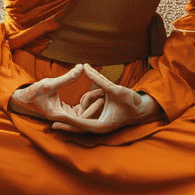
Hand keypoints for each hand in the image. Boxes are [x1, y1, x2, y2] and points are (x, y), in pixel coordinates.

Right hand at [9, 64, 96, 121]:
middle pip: (84, 117)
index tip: (102, 101)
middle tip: (106, 97)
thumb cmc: (34, 91)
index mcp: (58, 115)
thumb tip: (81, 67)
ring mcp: (65, 116)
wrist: (24, 97)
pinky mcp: (66, 111)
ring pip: (83, 114)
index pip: (80, 118)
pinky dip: (86, 103)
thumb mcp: (49, 83)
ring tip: (103, 94)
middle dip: (95, 108)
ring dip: (92, 105)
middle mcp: (63, 118)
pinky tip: (93, 94)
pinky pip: (79, 110)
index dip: (92, 110)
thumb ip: (66, 77)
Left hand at [44, 64, 163, 134]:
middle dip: (64, 125)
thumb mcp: (115, 90)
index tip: (54, 119)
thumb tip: (84, 66)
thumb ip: (99, 79)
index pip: (79, 124)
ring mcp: (99, 124)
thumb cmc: (132, 101)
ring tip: (56, 120)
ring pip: (80, 122)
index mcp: (101, 125)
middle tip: (50, 125)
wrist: (143, 109)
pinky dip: (77, 117)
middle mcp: (99, 127)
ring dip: (70, 121)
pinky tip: (67, 115)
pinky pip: (85, 118)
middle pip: (77, 127)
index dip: (66, 120)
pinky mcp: (99, 120)